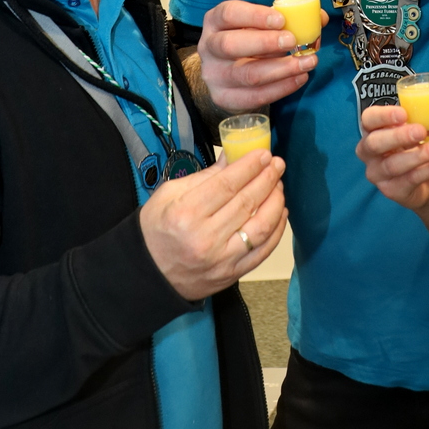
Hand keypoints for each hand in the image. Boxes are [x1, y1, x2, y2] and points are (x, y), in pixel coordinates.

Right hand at [139, 147, 287, 299]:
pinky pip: (262, 251)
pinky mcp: (232, 275)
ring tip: (279, 186)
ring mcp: (221, 260)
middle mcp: (206, 237)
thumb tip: (233, 155)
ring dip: (276, 202)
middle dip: (267, 179)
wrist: (148, 275)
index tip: (264, 154)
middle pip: (246, 202)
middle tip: (277, 164)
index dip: (250, 166)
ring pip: (261, 227)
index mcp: (186, 213)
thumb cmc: (156, 229)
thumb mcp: (170, 194)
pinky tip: (280, 213)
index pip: (227, 184)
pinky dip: (276, 230)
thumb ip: (205, 176)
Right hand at [198, 0, 329, 111]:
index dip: (255, 16)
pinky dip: (280, 89)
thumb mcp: (259, 24)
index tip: (281, 19)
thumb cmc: (248, 38)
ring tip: (306, 63)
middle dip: (265, 43)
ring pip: (246, 75)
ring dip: (281, 69)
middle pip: (231, 45)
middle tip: (293, 41)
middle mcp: (209, 47)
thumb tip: (319, 18)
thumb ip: (287, 18)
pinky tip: (299, 78)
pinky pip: (254, 97)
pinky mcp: (224, 98)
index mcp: (215, 21)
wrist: (226, 70)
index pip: (229, 14)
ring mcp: (214, 75)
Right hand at [355, 97, 428, 211]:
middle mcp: (368, 152)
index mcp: (373, 129)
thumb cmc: (419, 144)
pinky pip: (409, 180)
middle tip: (421, 131)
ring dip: (419, 155)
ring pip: (394, 165)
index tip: (404, 113)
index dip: (383, 116)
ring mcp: (378, 173)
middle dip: (398, 136)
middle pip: (375, 143)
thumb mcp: (427, 125)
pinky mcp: (391, 190)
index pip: (369, 119)